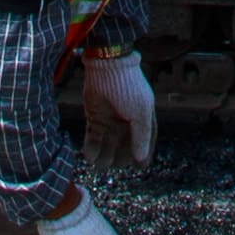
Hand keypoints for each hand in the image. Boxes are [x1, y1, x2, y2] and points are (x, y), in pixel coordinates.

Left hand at [81, 53, 156, 168]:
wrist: (107, 66)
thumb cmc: (129, 87)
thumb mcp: (141, 113)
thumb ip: (142, 136)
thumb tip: (142, 160)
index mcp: (142, 117)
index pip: (145, 140)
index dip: (143, 154)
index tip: (140, 168)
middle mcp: (126, 120)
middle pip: (124, 145)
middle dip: (119, 157)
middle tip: (114, 165)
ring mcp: (110, 119)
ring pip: (107, 144)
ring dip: (103, 155)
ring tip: (99, 165)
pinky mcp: (94, 116)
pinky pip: (93, 136)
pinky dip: (91, 147)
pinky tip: (89, 156)